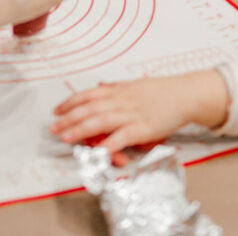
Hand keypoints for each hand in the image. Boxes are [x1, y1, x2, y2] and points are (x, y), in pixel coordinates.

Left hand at [50, 72, 228, 163]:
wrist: (185, 94)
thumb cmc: (161, 91)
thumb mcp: (135, 85)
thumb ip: (116, 87)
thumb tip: (99, 87)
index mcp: (118, 90)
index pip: (88, 95)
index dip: (70, 102)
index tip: (56, 110)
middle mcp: (121, 101)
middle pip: (89, 109)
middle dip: (69, 118)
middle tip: (53, 128)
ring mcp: (131, 115)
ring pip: (100, 121)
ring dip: (80, 130)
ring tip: (65, 137)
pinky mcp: (143, 129)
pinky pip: (121, 137)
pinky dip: (108, 144)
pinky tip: (96, 151)